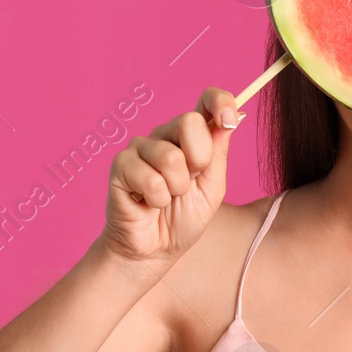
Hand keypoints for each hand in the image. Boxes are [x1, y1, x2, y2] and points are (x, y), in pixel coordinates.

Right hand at [100, 88, 243, 263]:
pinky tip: (148, 203)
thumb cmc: (183, 219)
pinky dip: (157, 199)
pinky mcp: (121, 164)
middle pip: (189, 122)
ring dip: (176, 188)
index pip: (207, 100)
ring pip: (170, 156)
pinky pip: (150, 177)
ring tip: (167, 198)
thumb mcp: (212, 188)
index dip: (220, 102)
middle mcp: (165, 135)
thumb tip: (229, 118)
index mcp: (191, 137)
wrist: (154, 250)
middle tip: (190, 182)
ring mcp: (141, 148)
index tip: (229, 119)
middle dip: (199, 160)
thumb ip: (218, 154)